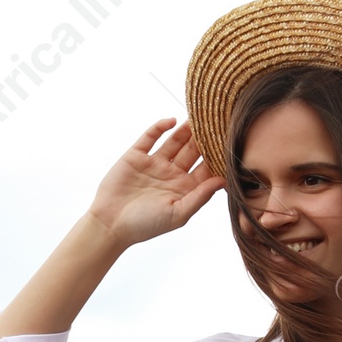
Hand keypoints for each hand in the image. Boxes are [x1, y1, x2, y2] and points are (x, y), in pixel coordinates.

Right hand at [86, 118, 222, 250]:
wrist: (110, 224)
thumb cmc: (146, 225)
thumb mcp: (178, 214)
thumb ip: (200, 196)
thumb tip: (223, 180)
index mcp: (184, 189)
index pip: (206, 168)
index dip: (217, 156)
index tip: (231, 141)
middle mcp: (171, 174)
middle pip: (193, 151)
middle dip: (204, 137)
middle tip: (218, 120)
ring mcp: (154, 164)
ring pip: (174, 141)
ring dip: (186, 129)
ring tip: (199, 116)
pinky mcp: (136, 156)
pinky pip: (150, 137)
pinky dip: (160, 127)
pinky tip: (172, 121)